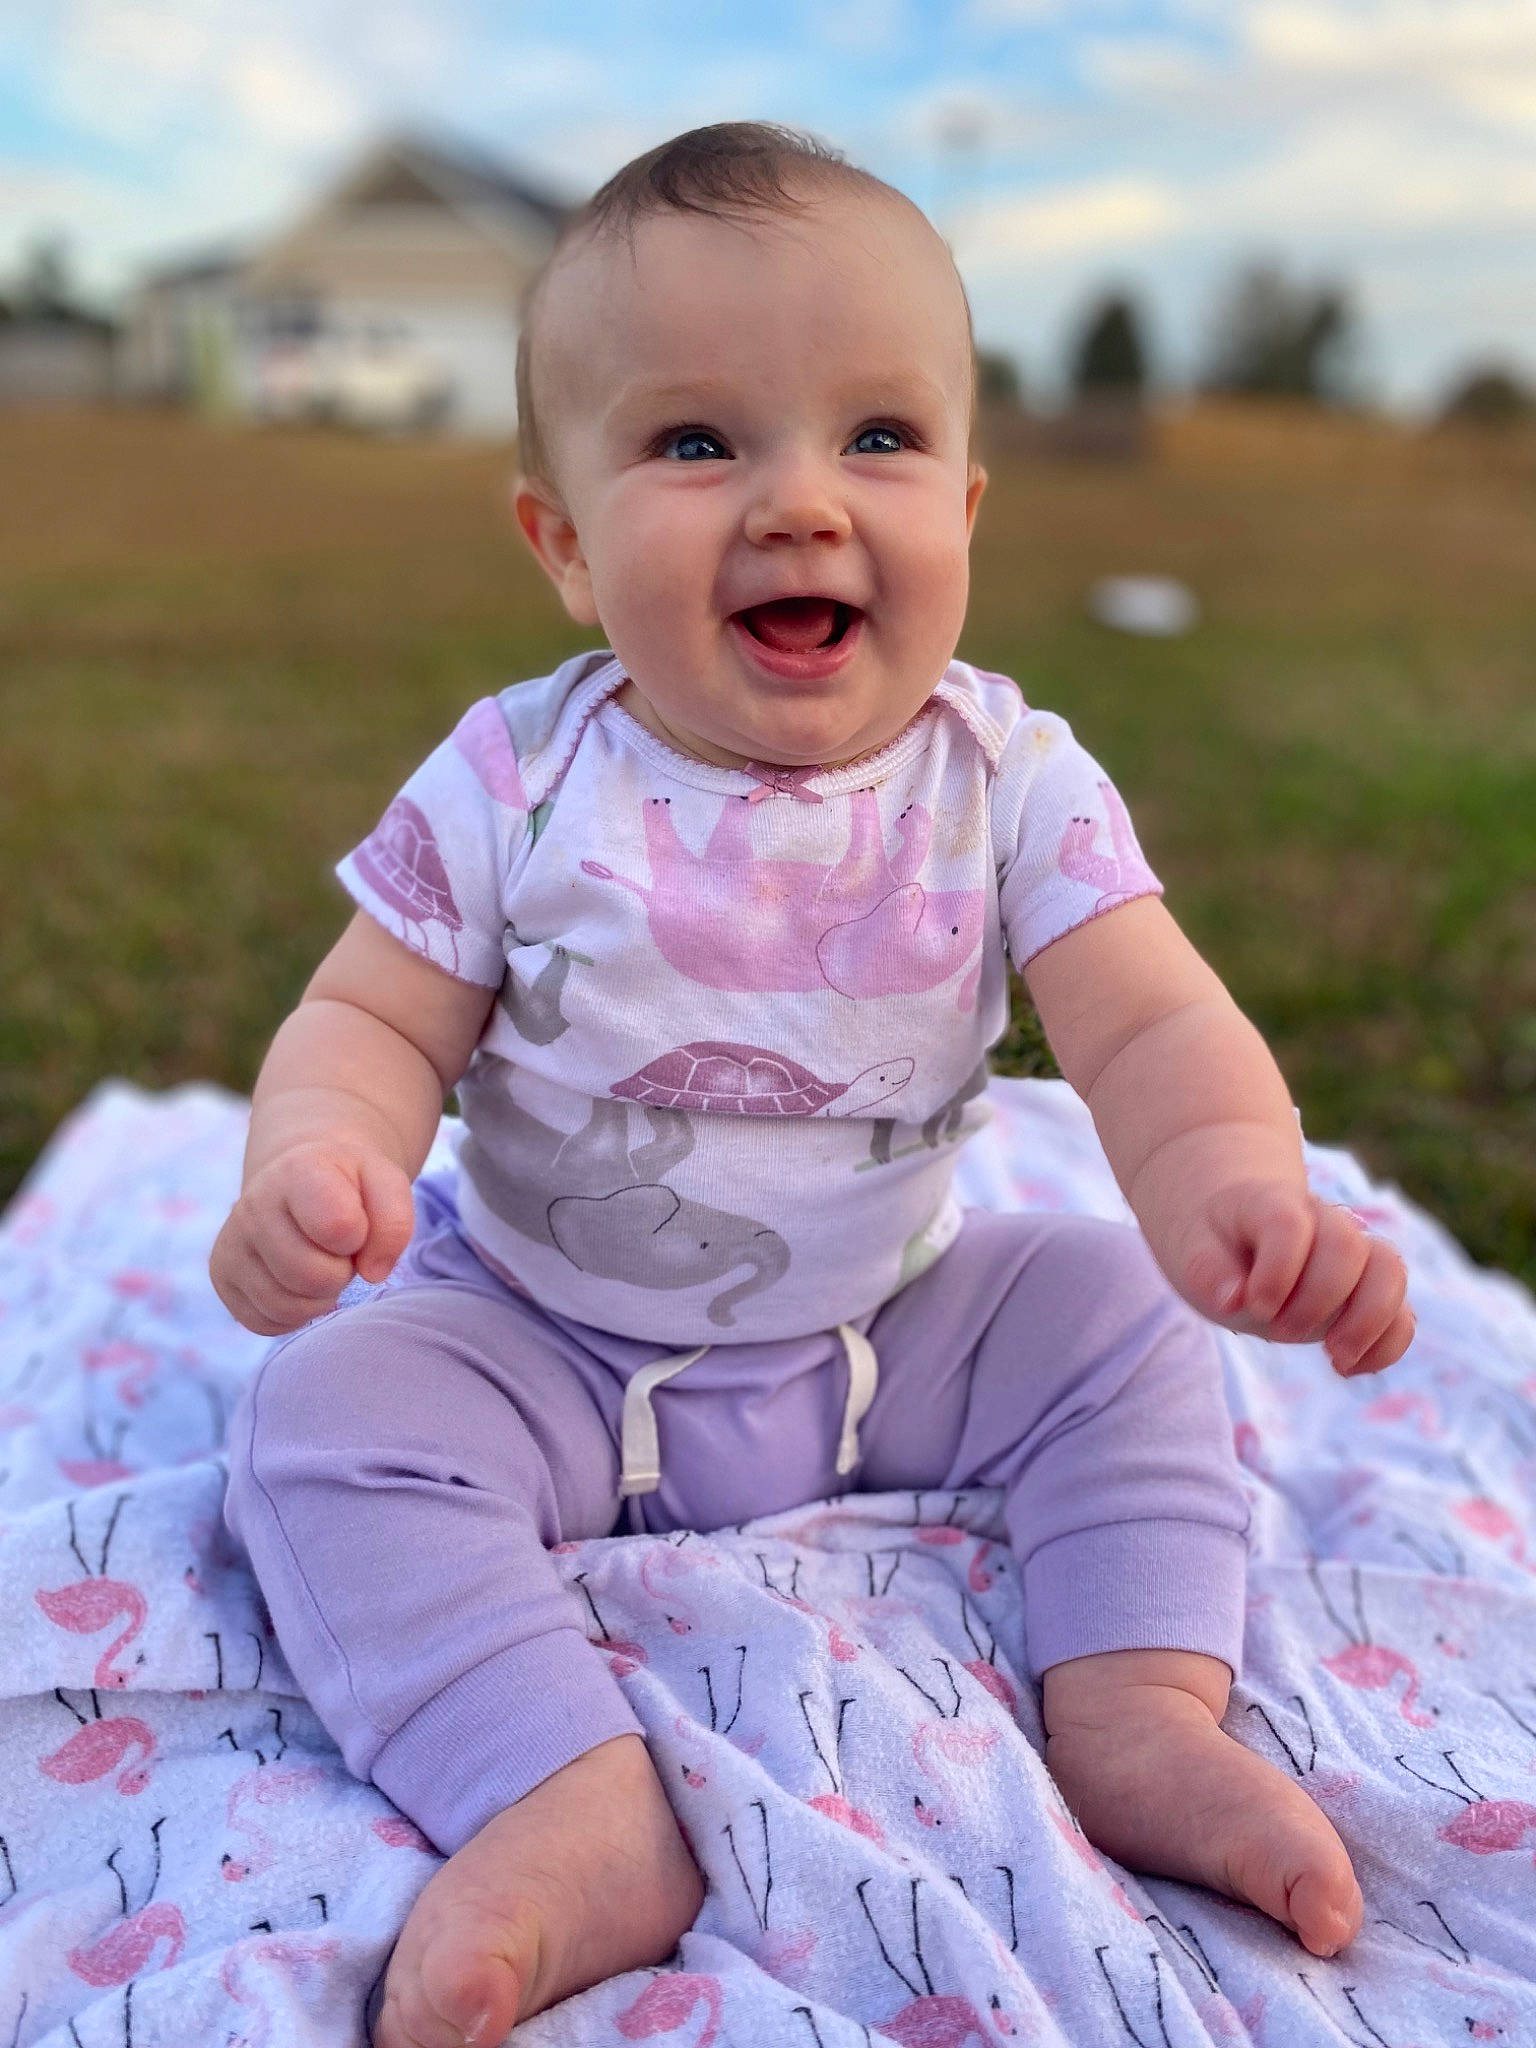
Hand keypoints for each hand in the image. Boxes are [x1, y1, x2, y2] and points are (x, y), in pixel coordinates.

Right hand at [209, 1139, 415, 1336]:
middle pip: (312, 1277)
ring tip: (320, 1263)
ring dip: (319, 1296)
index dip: (361, 1237)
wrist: (300, 1180)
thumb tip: (373, 1273)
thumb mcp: (386, 1183)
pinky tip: (299, 1283)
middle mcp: (252, 1205)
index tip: (357, 1224)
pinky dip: (294, 1313)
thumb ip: (395, 1222)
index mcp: (297, 1172)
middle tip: (340, 1250)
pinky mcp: (222, 1277)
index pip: (339, 1228)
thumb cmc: (349, 1186)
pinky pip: (266, 1322)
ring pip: (287, 1306)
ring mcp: (230, 1243)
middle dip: (341, 1272)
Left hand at [1173, 1181, 1413, 1376]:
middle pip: (1348, 1247)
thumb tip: (1233, 1300)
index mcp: (1275, 1205)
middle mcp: (1324, 1222)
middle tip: (1278, 1332)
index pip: (1290, 1226)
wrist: (1239, 1234)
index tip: (1253, 1305)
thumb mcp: (1193, 1251)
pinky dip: (1388, 1346)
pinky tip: (1349, 1369)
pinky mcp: (1369, 1293)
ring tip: (1335, 1358)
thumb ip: (1206, 1271)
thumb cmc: (1215, 1244)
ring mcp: (1355, 1255)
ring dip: (1368, 1322)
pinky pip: (1402, 1314)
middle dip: (1317, 1301)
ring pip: (1391, 1271)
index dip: (1277, 1271)